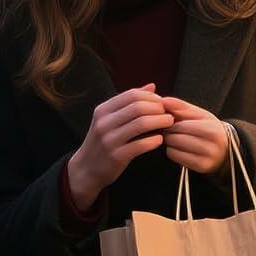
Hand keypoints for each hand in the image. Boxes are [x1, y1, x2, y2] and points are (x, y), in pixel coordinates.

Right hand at [67, 85, 172, 210]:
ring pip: (141, 124)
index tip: (162, 103)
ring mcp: (109, 140)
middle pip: (138, 107)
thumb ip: (130, 103)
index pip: (131, 95)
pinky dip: (154, 141)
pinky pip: (140, 145)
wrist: (86, 168)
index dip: (151, 97)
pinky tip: (160, 140)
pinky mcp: (116, 156)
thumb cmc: (103, 141)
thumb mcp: (110, 119)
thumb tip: (152, 86)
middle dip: (158, 108)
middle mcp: (104, 123)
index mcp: (103, 110)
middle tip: (169, 113)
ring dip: (160, 122)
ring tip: (169, 123)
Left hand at [160, 97, 228, 174]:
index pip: (181, 125)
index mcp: (212, 129)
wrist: (225, 149)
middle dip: (169, 132)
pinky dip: (172, 151)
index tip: (170, 120)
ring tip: (174, 137)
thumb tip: (163, 100)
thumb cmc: (208, 128)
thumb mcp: (199, 114)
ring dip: (169, 142)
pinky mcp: (201, 167)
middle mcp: (212, 145)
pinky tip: (177, 148)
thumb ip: (181, 106)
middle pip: (176, 137)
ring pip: (174, 148)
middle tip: (170, 130)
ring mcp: (207, 158)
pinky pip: (176, 157)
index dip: (171, 122)